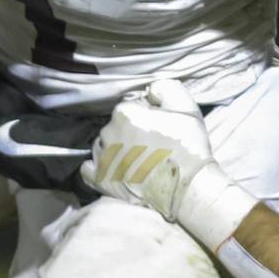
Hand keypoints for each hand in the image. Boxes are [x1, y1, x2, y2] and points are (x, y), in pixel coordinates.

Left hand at [82, 79, 214, 219]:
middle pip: (117, 126)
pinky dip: (100, 168)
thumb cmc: (188, 148)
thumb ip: (165, 88)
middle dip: (132, 132)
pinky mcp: (101, 181)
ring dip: (117, 149)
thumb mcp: (186, 107)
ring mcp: (102, 158)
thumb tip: (150, 91)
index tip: (161, 128)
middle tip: (153, 146)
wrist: (188, 189)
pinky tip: (116, 170)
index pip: (133, 106)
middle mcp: (108, 133)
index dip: (149, 115)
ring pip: (104, 145)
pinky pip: (90, 169)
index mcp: (124, 113)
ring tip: (140, 161)